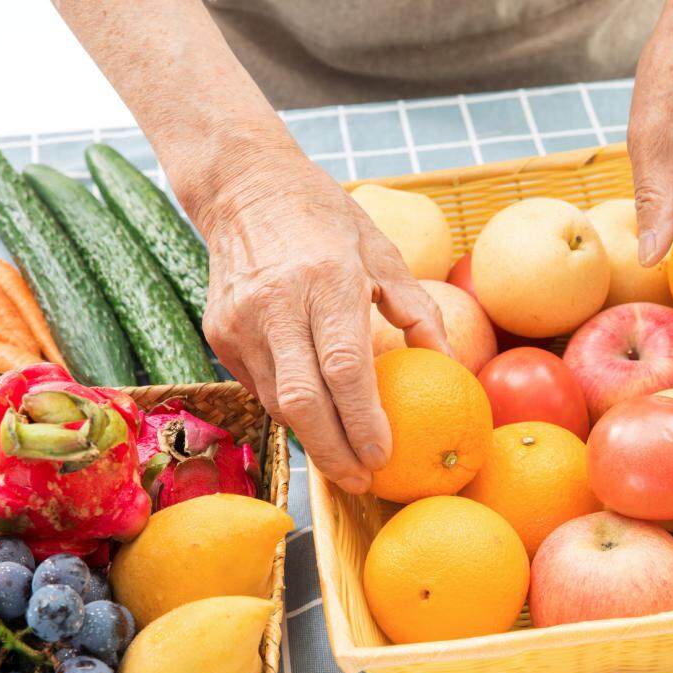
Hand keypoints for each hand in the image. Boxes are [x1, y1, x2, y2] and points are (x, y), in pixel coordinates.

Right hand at [192, 135, 449, 493]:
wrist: (244, 188)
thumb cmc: (326, 220)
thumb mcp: (382, 252)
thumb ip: (419, 311)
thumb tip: (453, 365)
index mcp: (325, 280)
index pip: (345, 368)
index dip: (364, 421)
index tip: (384, 456)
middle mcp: (276, 304)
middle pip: (303, 402)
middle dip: (334, 453)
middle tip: (362, 482)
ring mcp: (240, 322)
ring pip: (278, 403)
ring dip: (312, 439)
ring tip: (345, 460)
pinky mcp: (219, 333)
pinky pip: (259, 387)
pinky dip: (290, 409)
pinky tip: (316, 420)